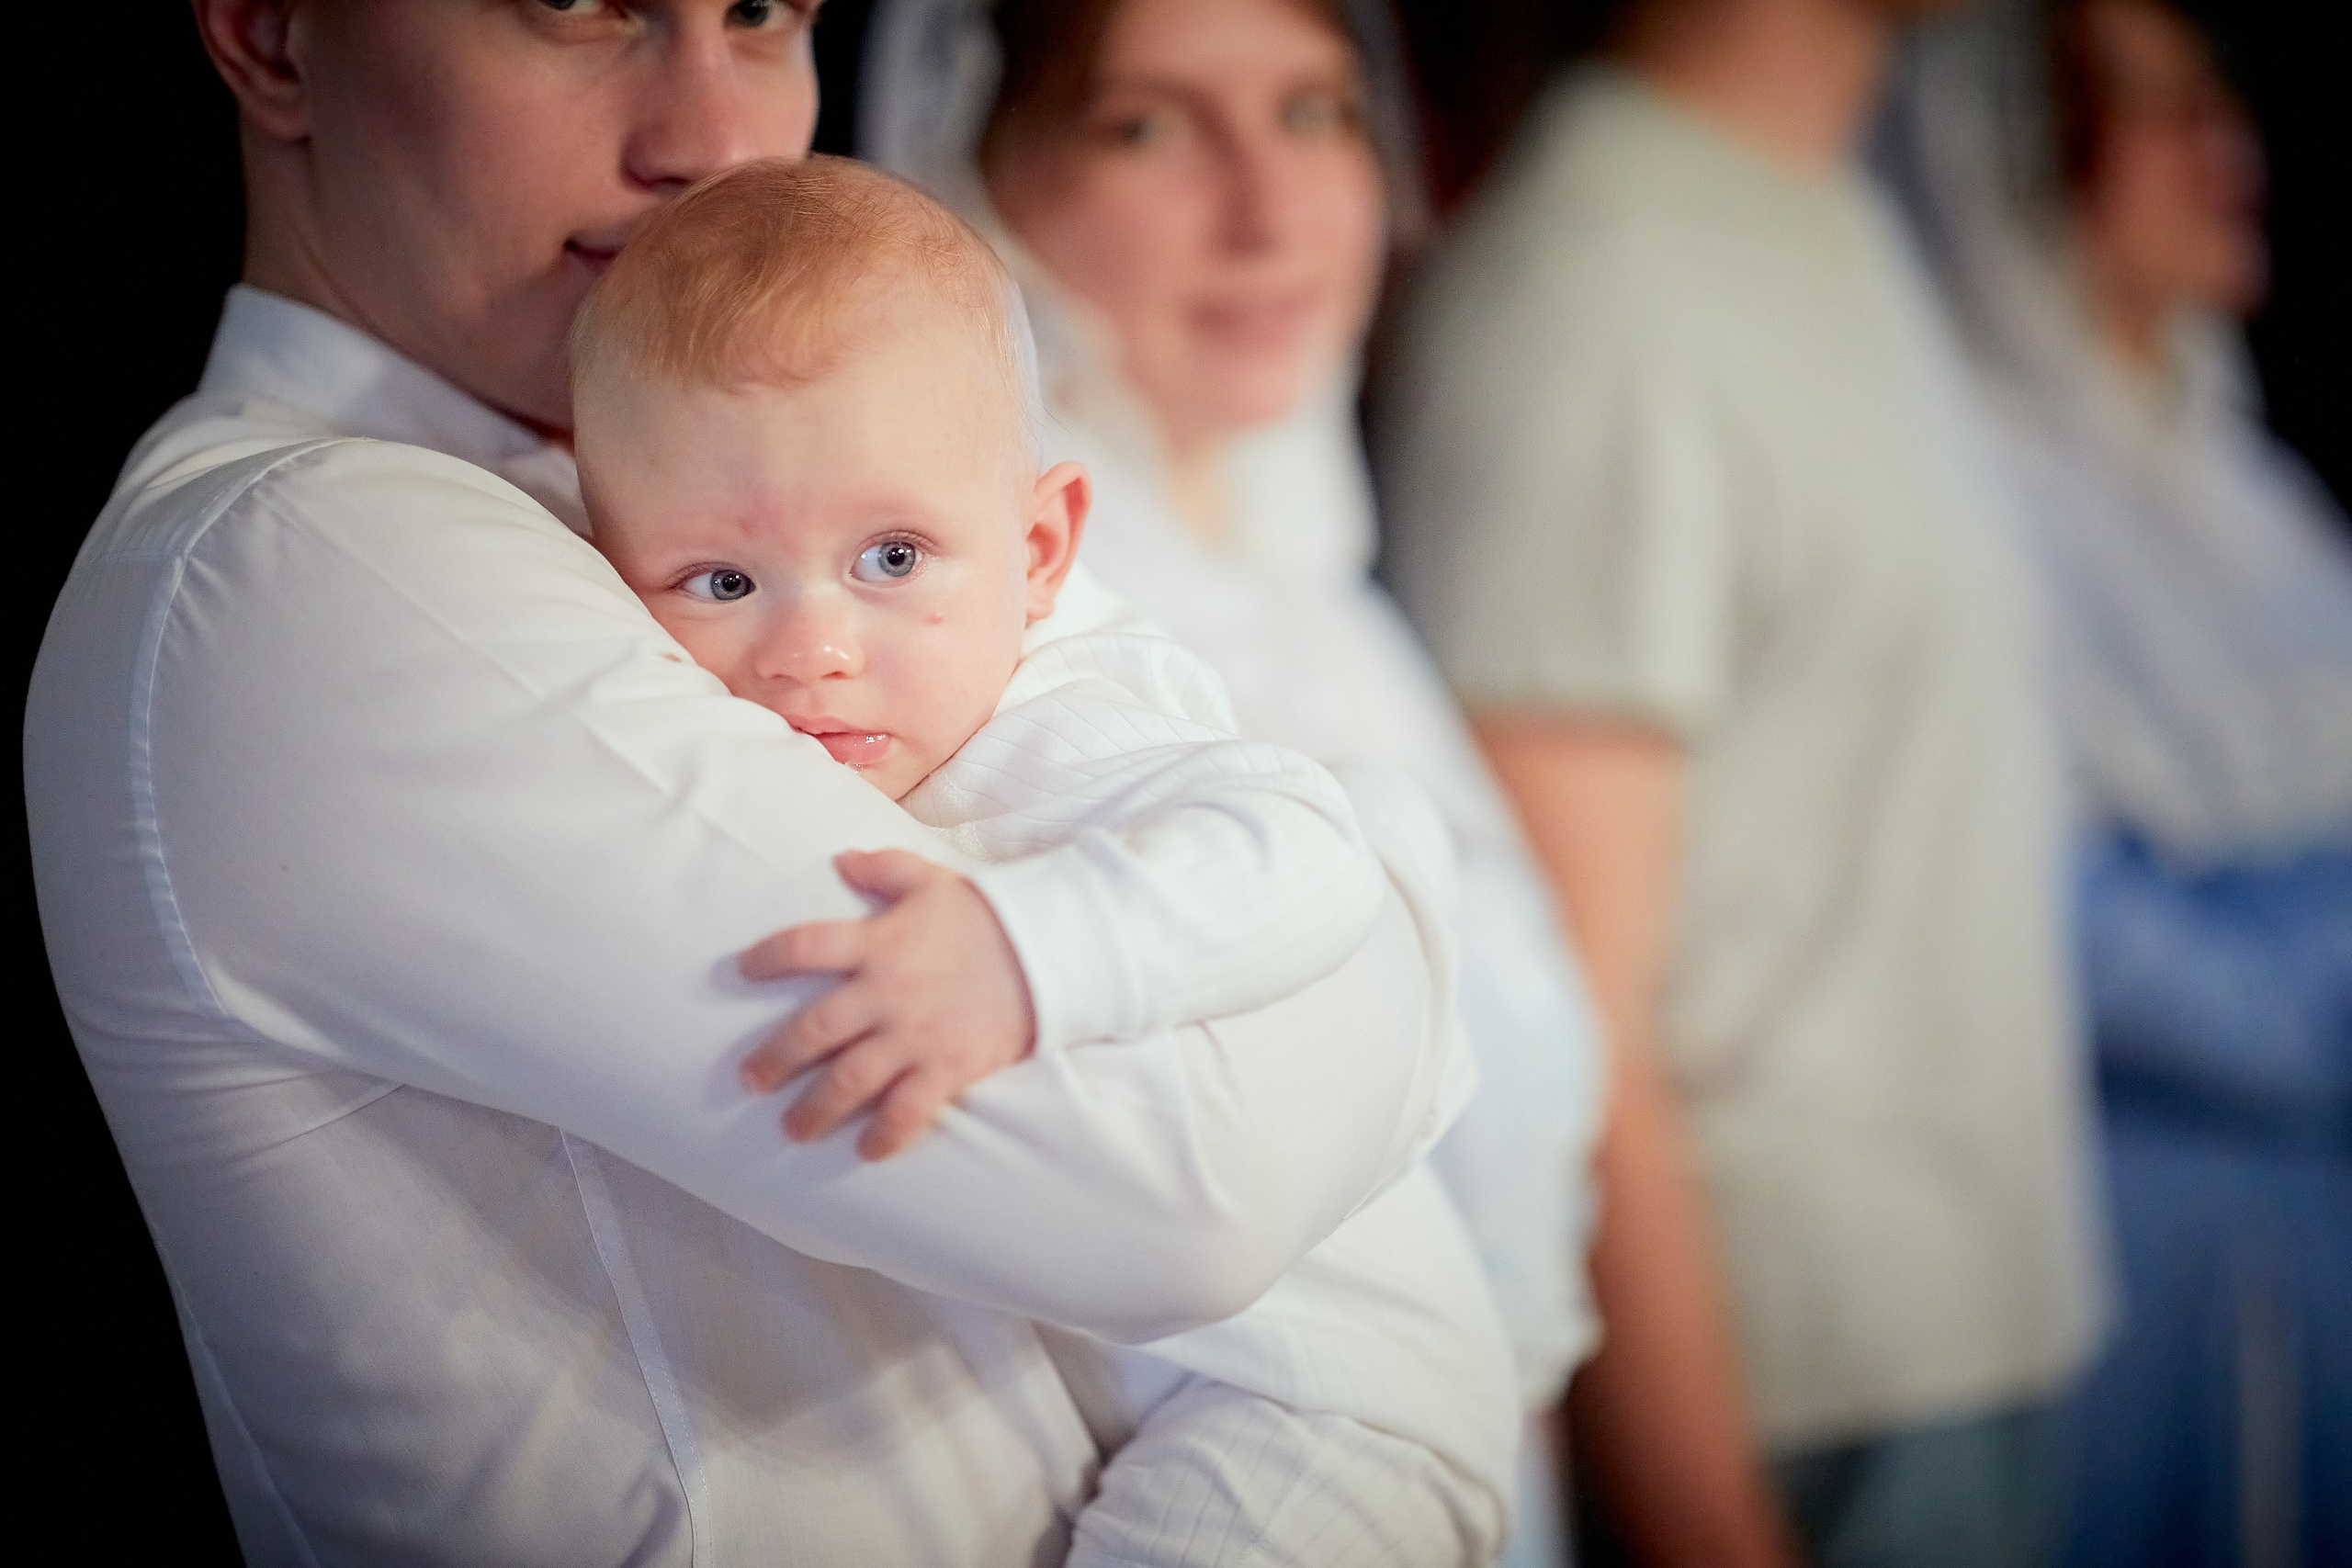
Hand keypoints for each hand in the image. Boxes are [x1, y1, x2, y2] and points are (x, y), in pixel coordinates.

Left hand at [737, 849, 1036, 1159]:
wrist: (1049, 953)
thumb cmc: (988, 916)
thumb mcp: (934, 880)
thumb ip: (885, 868)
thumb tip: (842, 859)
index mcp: (877, 943)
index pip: (805, 946)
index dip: (768, 957)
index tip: (742, 969)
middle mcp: (886, 993)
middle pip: (814, 1030)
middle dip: (775, 1058)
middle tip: (749, 1080)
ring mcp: (914, 1036)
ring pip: (849, 1080)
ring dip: (815, 1108)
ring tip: (792, 1129)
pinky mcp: (946, 1068)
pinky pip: (907, 1111)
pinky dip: (885, 1135)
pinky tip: (866, 1152)